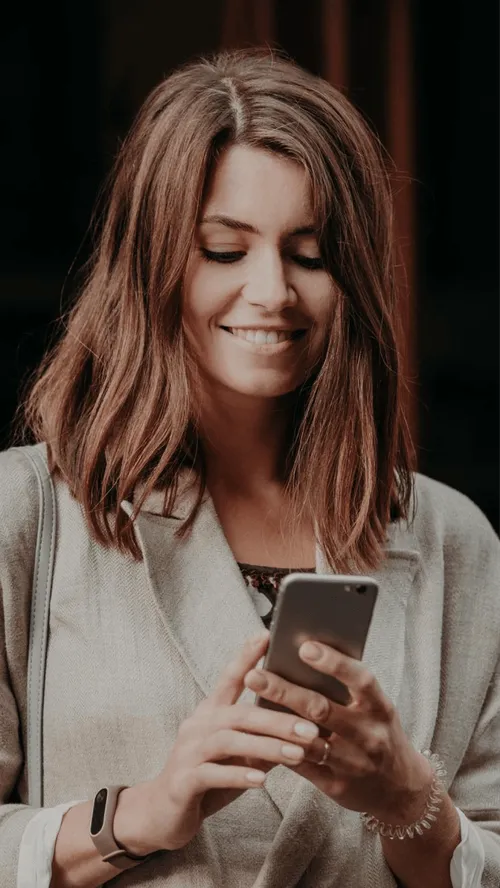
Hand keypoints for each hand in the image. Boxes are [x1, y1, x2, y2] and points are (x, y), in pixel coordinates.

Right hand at [126, 631, 319, 854]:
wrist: (162, 814)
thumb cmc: (208, 779)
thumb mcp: (238, 755)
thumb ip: (262, 739)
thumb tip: (302, 728)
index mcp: (210, 712)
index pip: (229, 678)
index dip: (246, 656)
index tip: (267, 635)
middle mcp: (197, 725)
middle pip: (239, 714)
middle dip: (277, 720)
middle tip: (311, 727)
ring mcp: (187, 752)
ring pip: (229, 741)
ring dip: (266, 747)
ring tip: (296, 754)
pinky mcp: (182, 781)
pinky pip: (212, 774)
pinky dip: (238, 775)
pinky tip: (262, 779)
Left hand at [244, 641, 432, 823]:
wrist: (401, 788)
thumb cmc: (379, 732)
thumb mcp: (375, 708)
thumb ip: (349, 687)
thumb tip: (305, 652)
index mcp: (380, 708)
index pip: (360, 679)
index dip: (334, 663)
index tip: (305, 646)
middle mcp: (369, 735)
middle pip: (322, 710)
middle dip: (285, 691)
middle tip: (254, 674)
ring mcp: (353, 763)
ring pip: (308, 741)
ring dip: (276, 724)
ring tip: (248, 707)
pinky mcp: (337, 786)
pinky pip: (302, 767)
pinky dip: (279, 750)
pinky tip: (258, 736)